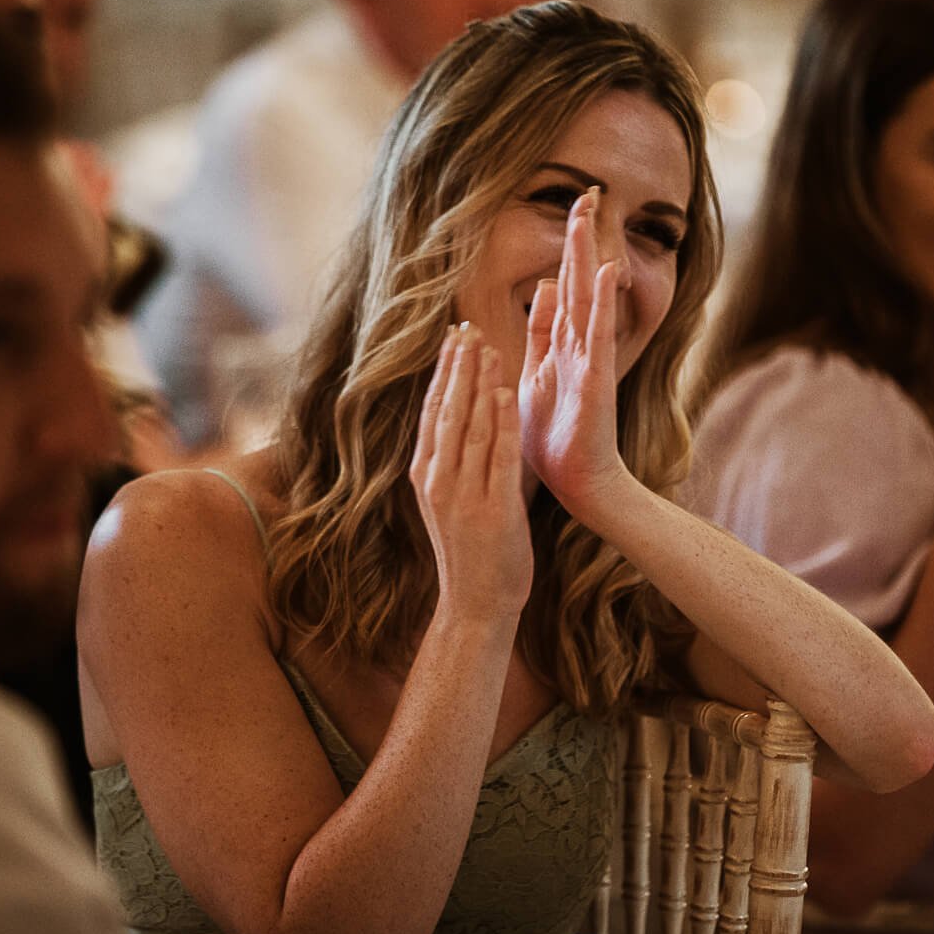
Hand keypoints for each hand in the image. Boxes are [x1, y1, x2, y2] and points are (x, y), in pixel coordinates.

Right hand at [410, 325, 532, 623]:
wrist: (476, 605)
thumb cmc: (471, 552)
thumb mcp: (450, 501)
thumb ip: (453, 462)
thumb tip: (462, 418)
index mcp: (425, 476)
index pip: (433, 413)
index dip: (442, 373)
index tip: (453, 338)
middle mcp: (437, 481)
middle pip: (447, 412)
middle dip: (457, 367)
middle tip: (468, 328)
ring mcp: (462, 497)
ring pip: (470, 427)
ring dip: (479, 384)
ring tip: (488, 347)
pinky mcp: (493, 510)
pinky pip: (499, 457)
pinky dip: (502, 423)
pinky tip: (507, 393)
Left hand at [518, 187, 633, 520]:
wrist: (580, 485)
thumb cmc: (557, 439)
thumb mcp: (537, 375)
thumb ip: (541, 333)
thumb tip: (544, 287)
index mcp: (562, 345)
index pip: (564, 285)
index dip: (568, 249)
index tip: (572, 206)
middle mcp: (581, 346)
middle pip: (581, 281)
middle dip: (582, 237)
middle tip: (587, 192)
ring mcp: (591, 361)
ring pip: (590, 297)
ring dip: (590, 255)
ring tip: (592, 214)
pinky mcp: (597, 381)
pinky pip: (599, 335)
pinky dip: (603, 303)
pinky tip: (607, 271)